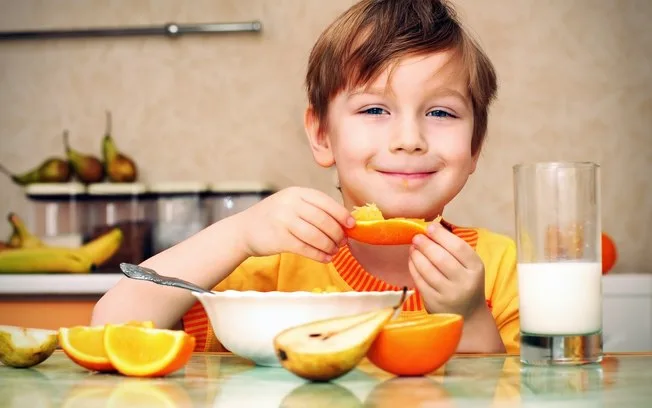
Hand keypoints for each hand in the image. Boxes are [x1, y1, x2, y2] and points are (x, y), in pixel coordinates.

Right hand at [237, 187, 354, 262]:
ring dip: (329, 246)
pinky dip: (319, 255)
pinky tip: (325, 258)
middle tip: (343, 242)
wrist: (243, 230)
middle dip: (337, 233)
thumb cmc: (273, 218)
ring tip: (335, 251)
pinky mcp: (279, 239)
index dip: (341, 214)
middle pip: (323, 220)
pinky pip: (306, 249)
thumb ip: (313, 209)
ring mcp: (283, 221)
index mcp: (296, 193)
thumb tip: (343, 222)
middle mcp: (290, 204)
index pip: (325, 201)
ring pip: (316, 236)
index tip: (351, 225)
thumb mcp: (291, 204)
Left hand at [408, 222, 485, 317]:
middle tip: (416, 236)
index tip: (429, 227)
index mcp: (476, 268)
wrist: (469, 315)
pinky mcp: (434, 302)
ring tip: (413, 247)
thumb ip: (455, 249)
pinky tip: (412, 260)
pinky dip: (413, 267)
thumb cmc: (466, 283)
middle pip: (441, 258)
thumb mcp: (469, 266)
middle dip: (426, 244)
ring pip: (428, 270)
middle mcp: (464, 282)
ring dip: (417, 255)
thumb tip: (431, 228)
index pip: (458, 247)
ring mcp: (449, 294)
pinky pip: (420, 281)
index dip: (441, 235)